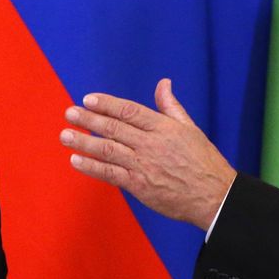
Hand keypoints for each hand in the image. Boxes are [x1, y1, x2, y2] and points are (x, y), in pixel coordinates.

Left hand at [60, 78, 235, 229]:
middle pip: (113, 128)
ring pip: (107, 150)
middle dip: (88, 120)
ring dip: (83, 142)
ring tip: (65, 135)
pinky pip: (110, 174)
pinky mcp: (139, 185)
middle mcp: (150, 144)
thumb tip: (163, 83)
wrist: (213, 196)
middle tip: (69, 113)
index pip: (129, 111)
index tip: (88, 99)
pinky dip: (91, 167)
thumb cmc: (203, 162)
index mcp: (163, 127)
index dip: (106, 104)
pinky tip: (76, 160)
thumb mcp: (190, 128)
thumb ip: (171, 106)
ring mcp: (143, 165)